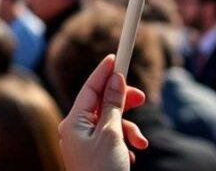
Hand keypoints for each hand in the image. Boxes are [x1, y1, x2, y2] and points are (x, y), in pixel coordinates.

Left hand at [58, 54, 148, 170]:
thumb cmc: (104, 170)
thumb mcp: (111, 134)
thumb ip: (113, 105)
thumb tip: (115, 80)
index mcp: (73, 121)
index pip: (90, 88)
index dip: (104, 71)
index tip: (116, 56)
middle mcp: (75, 130)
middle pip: (101, 104)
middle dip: (123, 102)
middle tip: (142, 98)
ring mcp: (84, 144)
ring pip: (110, 123)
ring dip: (129, 129)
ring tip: (140, 143)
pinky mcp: (95, 156)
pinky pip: (112, 139)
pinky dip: (125, 143)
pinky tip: (132, 156)